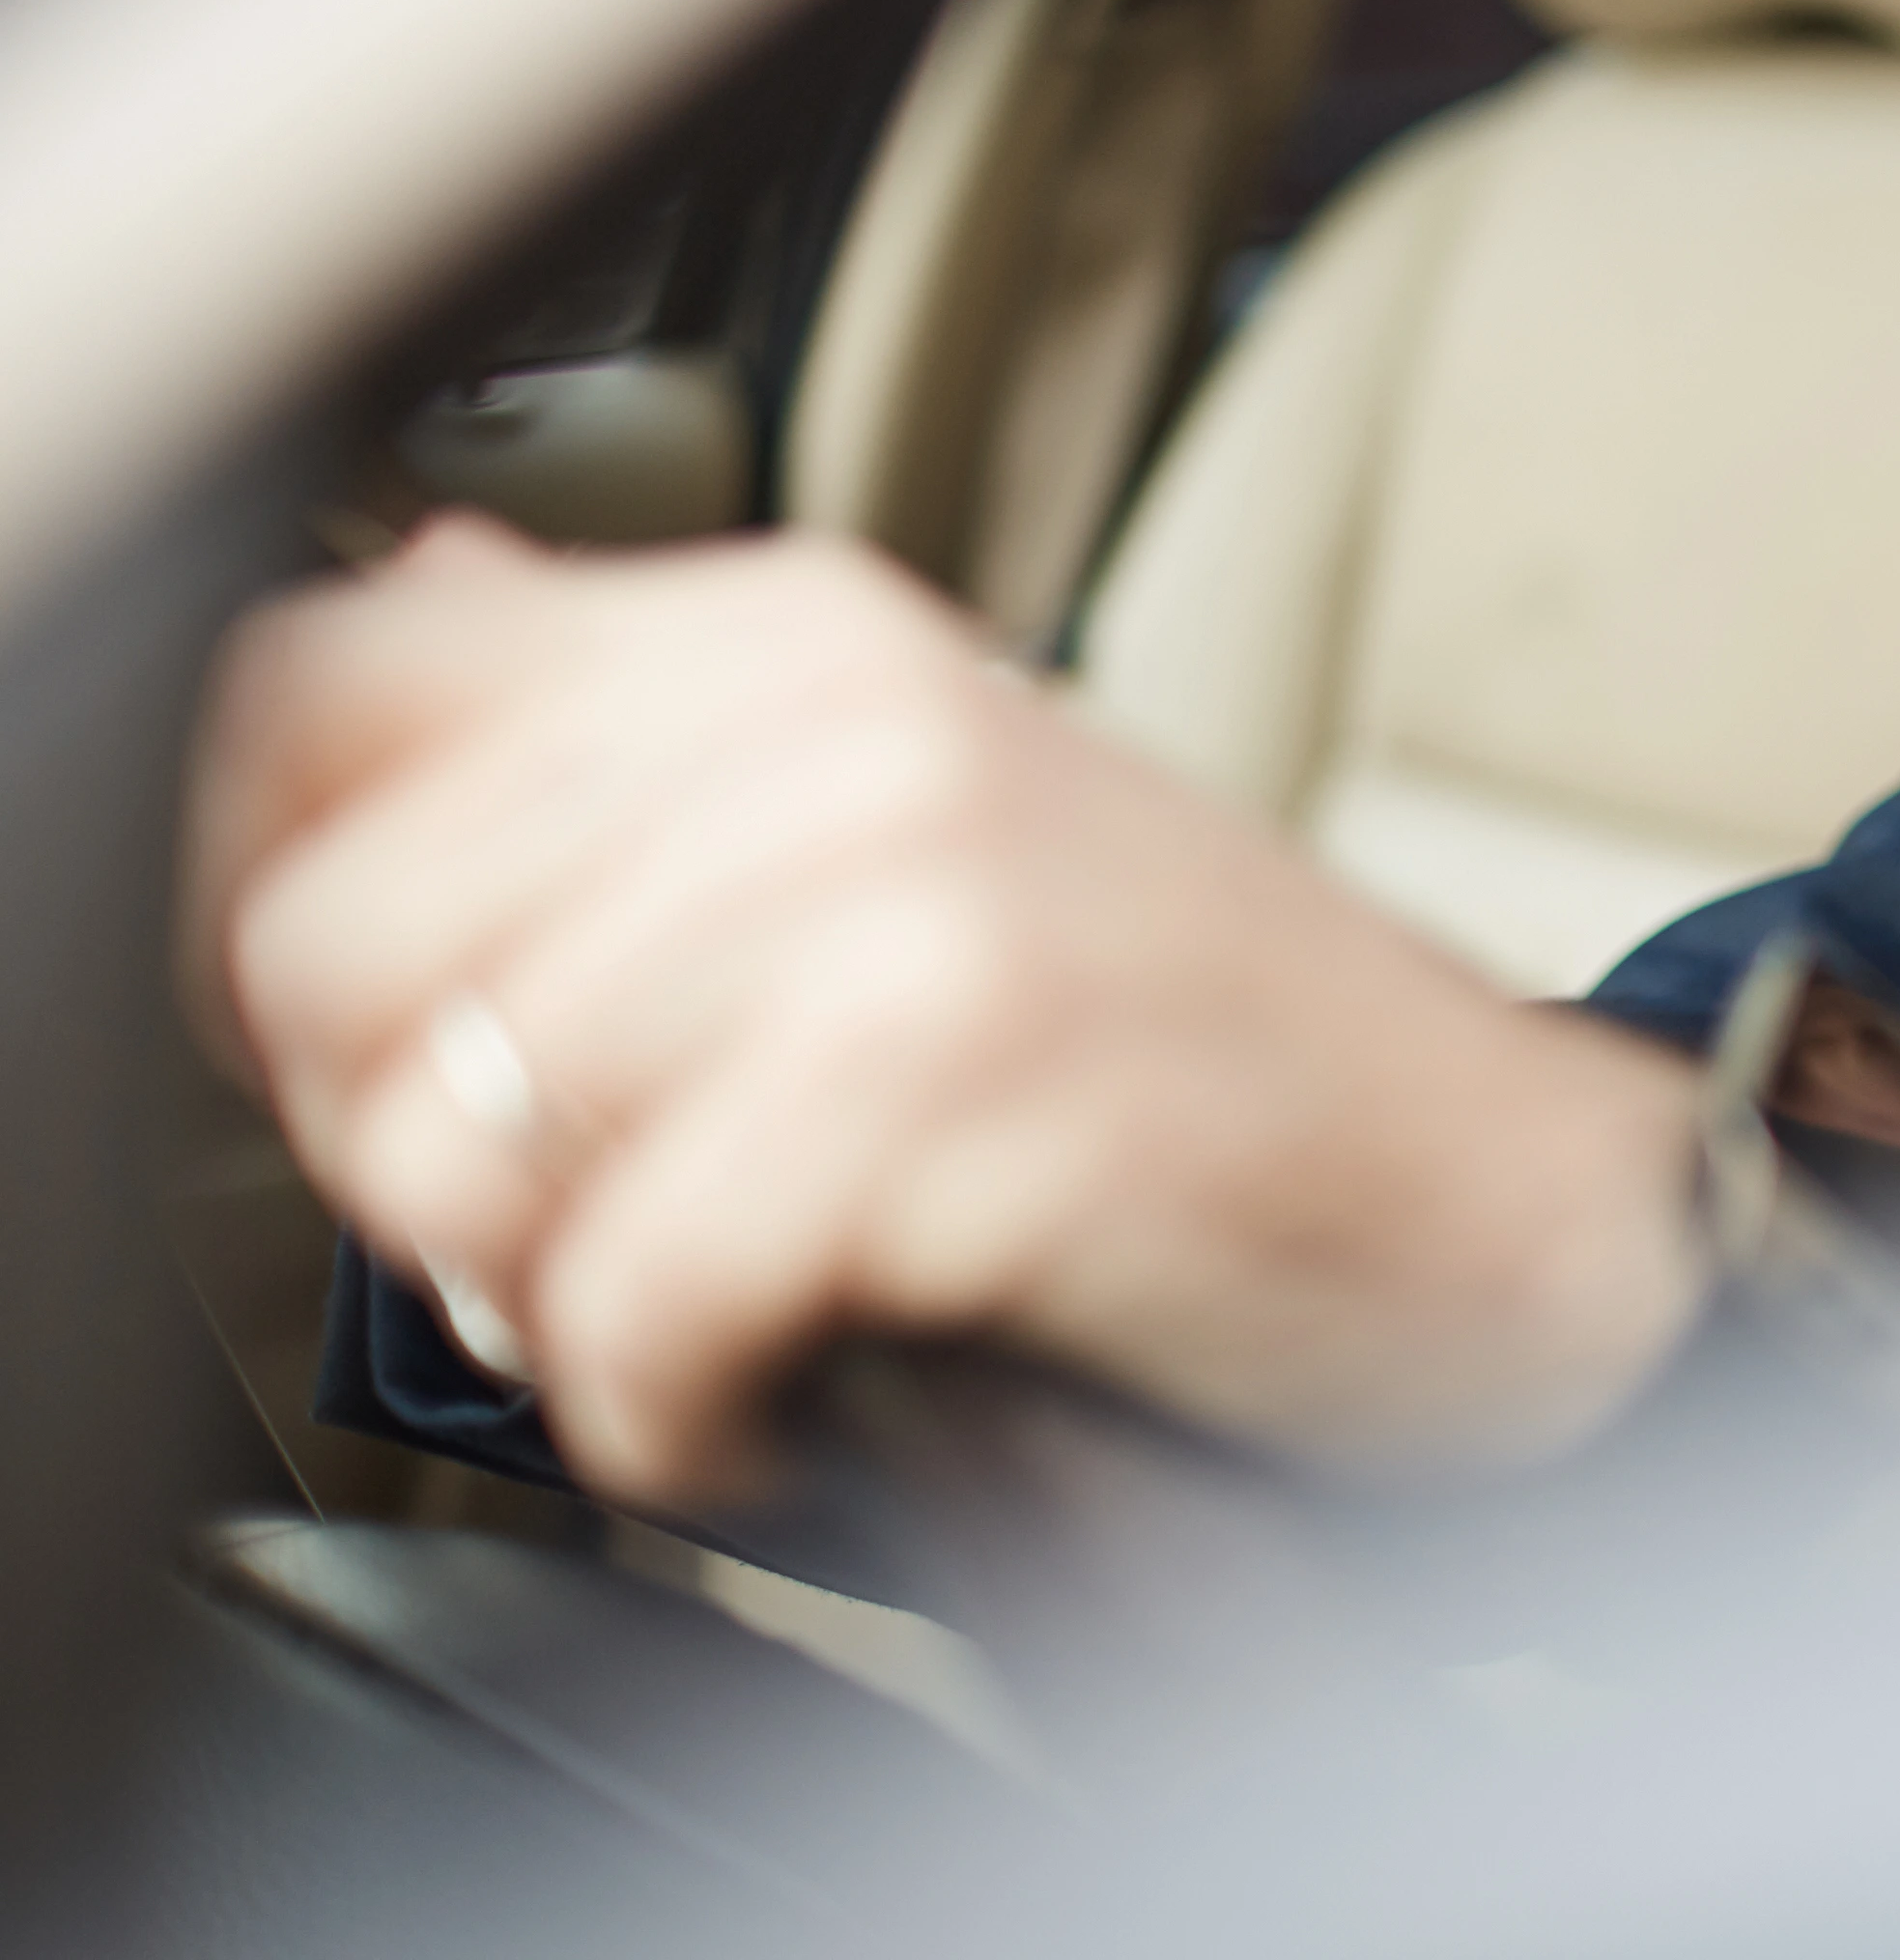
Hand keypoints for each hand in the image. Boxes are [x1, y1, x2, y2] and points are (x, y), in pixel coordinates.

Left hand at [188, 515, 1710, 1509]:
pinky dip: (688, 1415)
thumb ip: (661, 739)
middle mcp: (834, 720)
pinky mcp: (961, 1081)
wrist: (1513, 1191)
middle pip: (341, 955)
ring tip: (733, 1309)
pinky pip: (634, 1305)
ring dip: (567, 1307)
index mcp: (799, 637)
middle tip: (607, 1216)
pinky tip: (804, 1388)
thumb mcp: (930, 822)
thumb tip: (424, 588)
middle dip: (422, 1151)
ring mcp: (906, 888)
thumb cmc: (1213, 1046)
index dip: (283, 909)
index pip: (326, 693)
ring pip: (462, 1151)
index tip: (393, 1047)